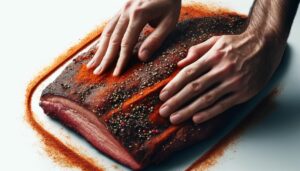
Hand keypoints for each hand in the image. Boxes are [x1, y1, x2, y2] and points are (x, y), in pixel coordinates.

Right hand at [87, 0, 180, 75]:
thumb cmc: (170, 3)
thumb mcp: (169, 22)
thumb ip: (155, 40)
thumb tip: (141, 58)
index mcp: (139, 15)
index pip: (126, 43)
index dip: (120, 60)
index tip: (115, 74)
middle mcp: (126, 11)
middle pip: (113, 38)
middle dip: (105, 58)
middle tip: (97, 73)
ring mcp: (122, 8)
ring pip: (107, 31)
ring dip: (99, 49)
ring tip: (92, 64)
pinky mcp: (122, 8)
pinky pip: (110, 25)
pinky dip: (103, 39)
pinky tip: (99, 49)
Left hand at [159, 31, 284, 123]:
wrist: (265, 47)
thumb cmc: (236, 44)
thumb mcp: (216, 40)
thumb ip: (196, 51)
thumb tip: (179, 64)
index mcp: (213, 56)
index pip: (189, 73)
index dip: (174, 86)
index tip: (162, 96)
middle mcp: (222, 69)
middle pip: (195, 88)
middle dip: (177, 101)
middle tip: (163, 111)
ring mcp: (233, 82)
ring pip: (207, 99)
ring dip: (189, 110)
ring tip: (175, 118)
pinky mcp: (243, 93)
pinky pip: (223, 105)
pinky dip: (209, 113)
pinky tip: (196, 119)